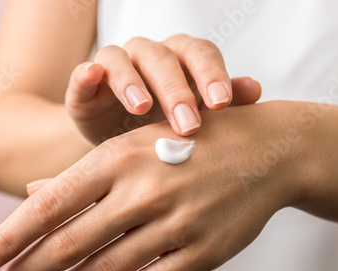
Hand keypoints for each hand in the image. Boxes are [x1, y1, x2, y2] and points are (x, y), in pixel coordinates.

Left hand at [0, 101, 308, 270]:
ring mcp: (175, 224)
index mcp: (120, 157)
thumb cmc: (189, 142)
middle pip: (69, 242)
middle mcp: (143, 190)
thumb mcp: (134, 143)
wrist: (267, 150)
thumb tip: (32, 194)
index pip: (51, 204)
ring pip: (103, 269)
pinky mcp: (202, 252)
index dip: (11, 236)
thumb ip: (83, 174)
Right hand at [65, 34, 260, 143]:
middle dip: (176, 89)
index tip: (221, 103)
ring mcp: (114, 67)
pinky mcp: (84, 85)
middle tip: (188, 125)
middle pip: (163, 57)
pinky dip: (85, 73)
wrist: (120, 149)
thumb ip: (222, 103)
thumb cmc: (164, 130)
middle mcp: (148, 56)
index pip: (199, 54)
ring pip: (121, 59)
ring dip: (132, 81)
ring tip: (142, 108)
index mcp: (180, 60)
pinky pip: (82, 72)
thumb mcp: (194, 120)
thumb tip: (254, 89)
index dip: (210, 73)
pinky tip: (92, 75)